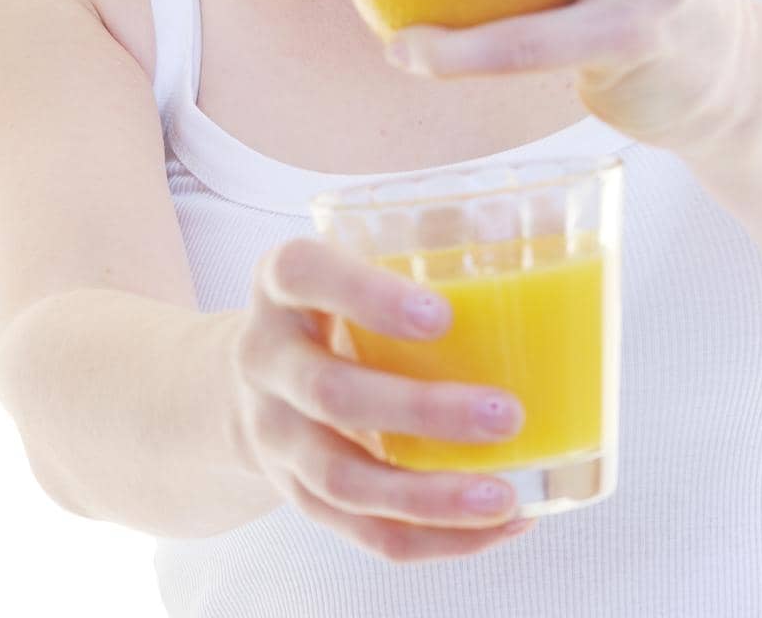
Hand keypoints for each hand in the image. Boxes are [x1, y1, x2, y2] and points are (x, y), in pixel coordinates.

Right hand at [231, 236, 536, 561]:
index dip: (366, 294)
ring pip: (343, 480)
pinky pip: (362, 532)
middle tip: (506, 414)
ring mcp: (275, 436)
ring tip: (503, 495)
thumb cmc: (331, 305)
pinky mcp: (298, 495)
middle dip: (422, 411)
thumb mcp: (348, 261)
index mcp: (280, 285)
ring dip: (429, 496)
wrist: (240, 381)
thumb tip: (520, 223)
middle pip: (331, 394)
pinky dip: (433, 538)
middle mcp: (266, 360)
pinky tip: (497, 526)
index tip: (440, 313)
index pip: (303, 273)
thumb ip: (418, 244)